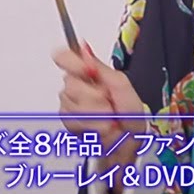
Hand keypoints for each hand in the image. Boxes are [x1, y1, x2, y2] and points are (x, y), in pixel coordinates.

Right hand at [54, 40, 146, 166]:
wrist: (128, 144)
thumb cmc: (128, 116)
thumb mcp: (123, 86)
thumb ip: (101, 68)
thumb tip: (84, 49)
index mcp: (89, 72)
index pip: (64, 57)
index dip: (72, 62)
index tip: (88, 71)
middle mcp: (75, 87)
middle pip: (70, 84)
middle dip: (93, 96)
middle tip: (108, 103)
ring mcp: (69, 106)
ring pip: (72, 106)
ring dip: (94, 114)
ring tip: (107, 118)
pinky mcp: (67, 123)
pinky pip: (72, 122)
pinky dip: (90, 126)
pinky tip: (99, 126)